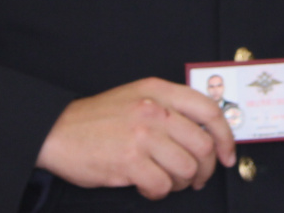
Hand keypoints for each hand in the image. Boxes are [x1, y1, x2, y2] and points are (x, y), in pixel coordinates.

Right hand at [35, 77, 236, 198]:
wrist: (57, 131)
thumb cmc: (98, 119)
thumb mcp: (137, 96)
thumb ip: (169, 107)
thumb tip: (205, 134)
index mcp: (159, 90)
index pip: (209, 111)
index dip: (225, 137)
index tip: (227, 155)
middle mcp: (154, 109)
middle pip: (203, 145)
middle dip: (205, 169)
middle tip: (196, 178)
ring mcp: (142, 135)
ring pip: (186, 169)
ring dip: (182, 183)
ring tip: (168, 181)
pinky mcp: (129, 161)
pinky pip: (162, 186)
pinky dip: (159, 193)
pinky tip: (149, 187)